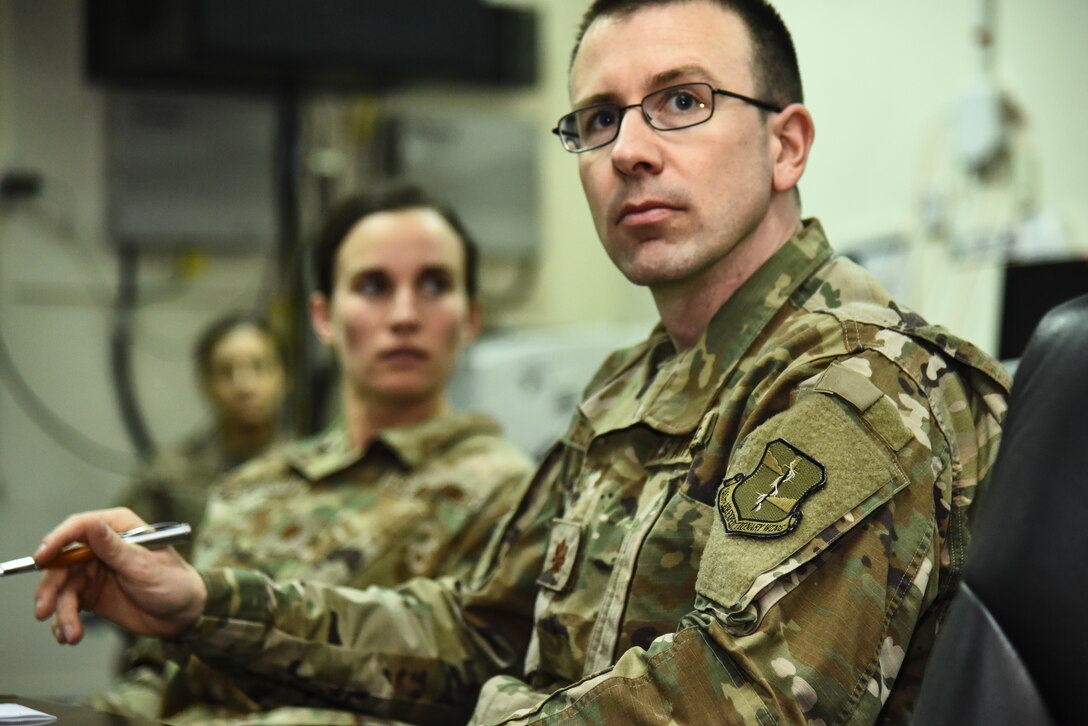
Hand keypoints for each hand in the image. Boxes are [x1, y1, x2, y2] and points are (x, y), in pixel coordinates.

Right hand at [33, 508, 206, 644]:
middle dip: (51, 587)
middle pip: (62, 561)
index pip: (80, 527)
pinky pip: (68, 605)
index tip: (41, 558)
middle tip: (43, 610)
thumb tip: (91, 525)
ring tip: (69, 634)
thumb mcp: (144, 565)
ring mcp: (93, 571)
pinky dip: (64, 620)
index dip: (57, 540)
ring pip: (63, 587)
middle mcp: (101, 546)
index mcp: (118, 528)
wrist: (182, 615)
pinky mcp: (91, 594)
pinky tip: (69, 635)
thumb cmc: (172, 582)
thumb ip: (115, 548)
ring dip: (61, 612)